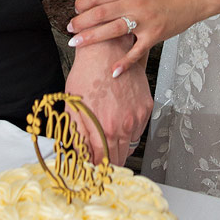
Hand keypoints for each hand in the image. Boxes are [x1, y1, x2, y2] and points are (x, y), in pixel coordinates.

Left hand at [64, 36, 152, 166]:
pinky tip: (118, 122)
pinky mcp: (145, 108)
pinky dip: (129, 132)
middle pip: (117, 159)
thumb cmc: (88, 74)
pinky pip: (138, 130)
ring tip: (107, 138)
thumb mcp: (74, 107)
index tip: (91, 168)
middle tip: (98, 157)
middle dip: (107, 161)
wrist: (107, 51)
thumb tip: (81, 157)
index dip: (95, 168)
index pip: (101, 163)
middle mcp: (122, 126)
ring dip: (118, 147)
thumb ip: (78, 136)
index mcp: (102, 129)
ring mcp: (136, 117)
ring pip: (129, 146)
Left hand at [68, 0, 200, 77]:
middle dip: (81, 22)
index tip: (75, 9)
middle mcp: (135, 3)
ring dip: (93, 38)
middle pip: (102, 13)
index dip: (83, 2)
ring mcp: (144, 21)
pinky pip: (137, 51)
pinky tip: (113, 71)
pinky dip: (125, 62)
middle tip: (69, 29)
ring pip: (113, 31)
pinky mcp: (154, 35)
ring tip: (76, 43)